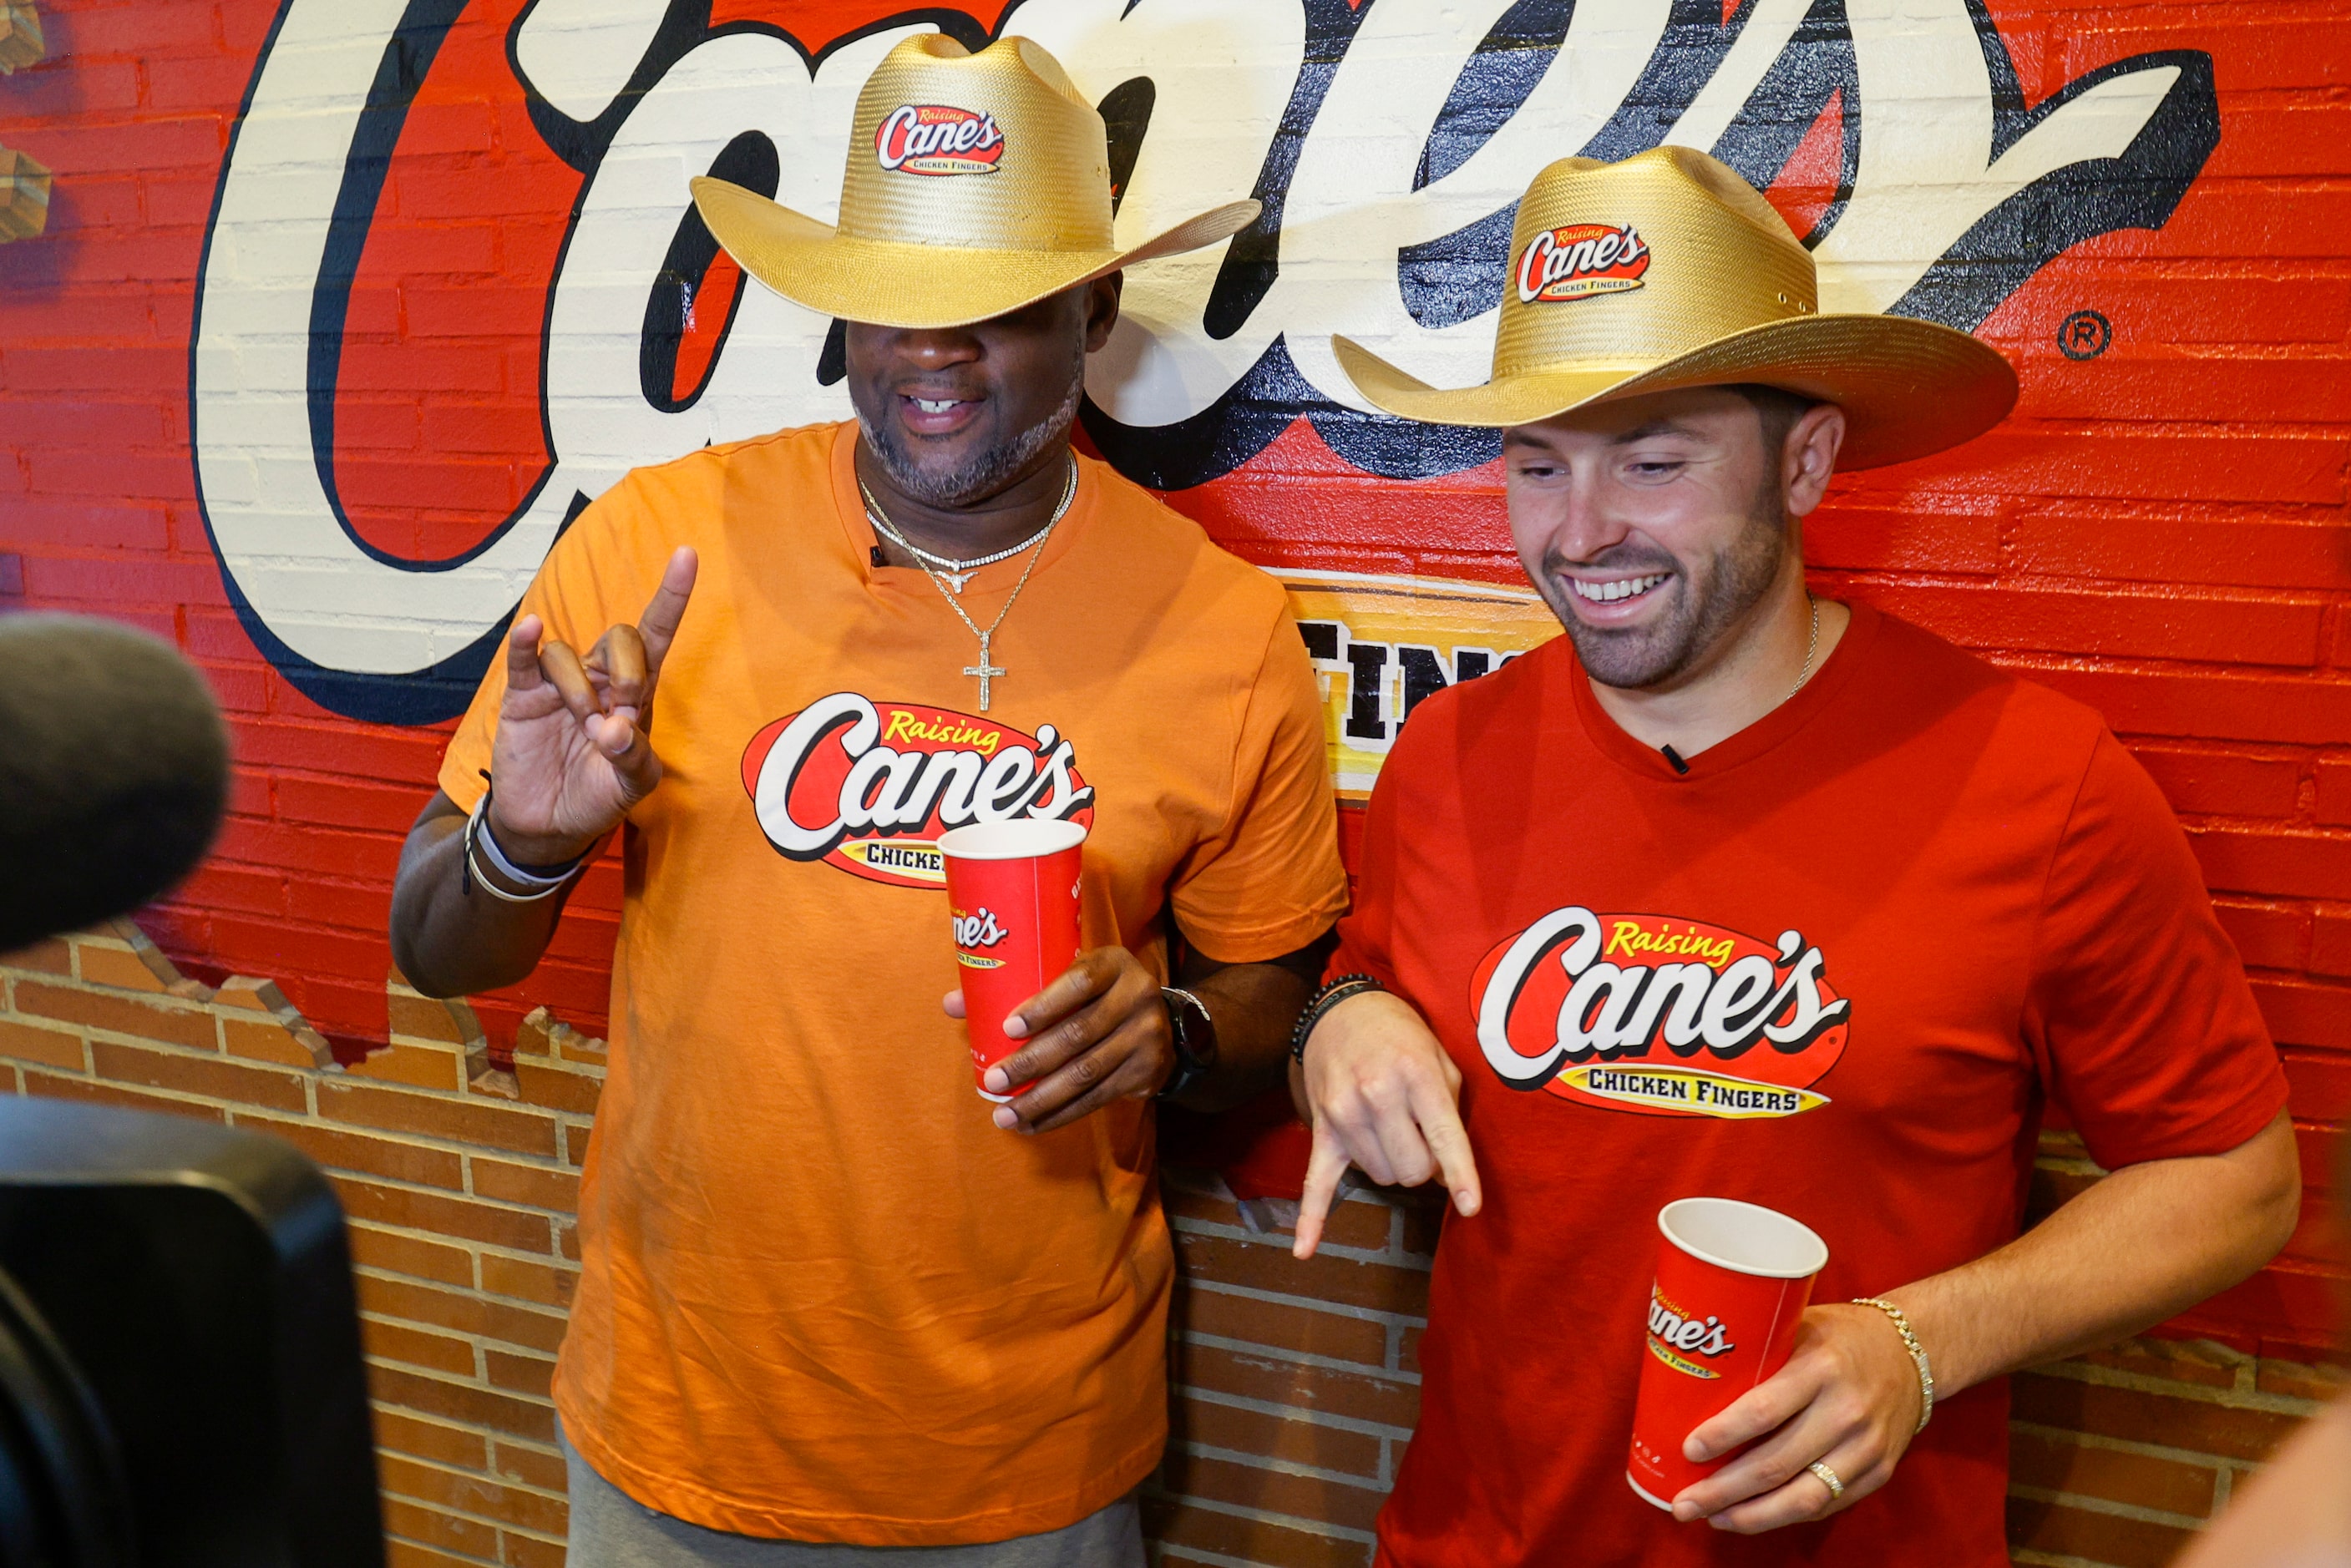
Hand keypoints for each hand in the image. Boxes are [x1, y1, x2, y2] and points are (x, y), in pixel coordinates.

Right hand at [486, 547, 697, 863]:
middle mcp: (601, 678)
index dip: (672, 596)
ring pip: (570, 653)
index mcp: (637, 693)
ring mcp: (560, 684)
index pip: (657, 634)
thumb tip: (614, 728)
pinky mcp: (524, 696)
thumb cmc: (598, 797)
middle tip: (618, 717)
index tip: (688, 555)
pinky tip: (531, 629)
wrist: (548, 825)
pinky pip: (525, 657)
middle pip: (620, 637)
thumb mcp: (632, 785)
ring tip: (583, 727)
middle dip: (626, 673)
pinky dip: (526, 641)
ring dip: (580, 689)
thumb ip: (633, 757)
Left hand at [942, 947, 1171, 1132]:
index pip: (1079, 982)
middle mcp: (1137, 996)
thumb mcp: (1067, 975)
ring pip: (1086, 1073)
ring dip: (1041, 1098)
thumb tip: (953, 1004)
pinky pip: (1097, 1098)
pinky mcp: (1148, 1071)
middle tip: (995, 1080)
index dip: (1043, 1006)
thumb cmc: (1094, 993)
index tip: (1007, 1027)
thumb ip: (1014, 985)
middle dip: (1031, 1062)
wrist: (1160, 1019)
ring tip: (1004, 1114)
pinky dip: (1060, 1115)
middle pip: (1078, 1034)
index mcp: (1112, 964)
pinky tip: (1031, 1124)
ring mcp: (1146, 1035)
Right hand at [1292, 989, 1480, 1259]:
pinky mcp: (1322, 1128)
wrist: (1344, 1010)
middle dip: (1426, 1166)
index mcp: (1414, 1074)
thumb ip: (1451, 1111)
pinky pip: (1315, 1182)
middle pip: (1411, 1169)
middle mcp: (1376, 1094)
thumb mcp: (1440, 1057)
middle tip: (1425, 1140)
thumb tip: (1446, 1174)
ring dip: (1394, 1166)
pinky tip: (1303, 1251)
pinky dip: (1310, 1219)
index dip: (1461, 1175)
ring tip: (1393, 1132)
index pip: (1444, 1137)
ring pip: (1380, 1177)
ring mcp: (1343, 1114)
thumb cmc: (1402, 1036)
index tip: (1470, 1206)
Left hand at [1670, 1303, 1926, 1531]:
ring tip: (1711, 1517)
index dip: (1723, 1436)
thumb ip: (1757, 1354)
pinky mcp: (1878, 1472)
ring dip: (1749, 1515)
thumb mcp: (1798, 1326)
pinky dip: (1782, 1516)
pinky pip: (1824, 1505)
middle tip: (1683, 1503)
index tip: (1688, 1450)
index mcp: (1820, 1367)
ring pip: (1801, 1498)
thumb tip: (1685, 1381)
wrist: (1914, 1352)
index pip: (1764, 1410)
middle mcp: (1846, 1411)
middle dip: (1722, 1490)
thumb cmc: (1839, 1336)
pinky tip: (1749, 1516)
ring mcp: (1866, 1447)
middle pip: (1775, 1464)